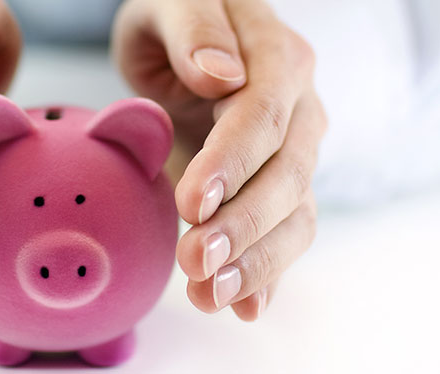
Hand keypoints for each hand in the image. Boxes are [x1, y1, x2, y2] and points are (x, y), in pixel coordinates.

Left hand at [112, 0, 325, 320]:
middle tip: (196, 261)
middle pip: (285, 174)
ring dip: (255, 261)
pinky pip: (285, 233)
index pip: (263, 115)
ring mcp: (292, 152)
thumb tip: (220, 76)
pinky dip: (267, 274)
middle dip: (242, 224)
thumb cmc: (172, 18)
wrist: (183, 39)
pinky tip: (243, 307)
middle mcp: (297, 109)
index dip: (232, 161)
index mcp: (275, 57)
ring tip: (210, 296)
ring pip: (292, 214)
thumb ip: (195, 28)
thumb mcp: (173, 3)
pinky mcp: (274, 186)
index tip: (193, 200)